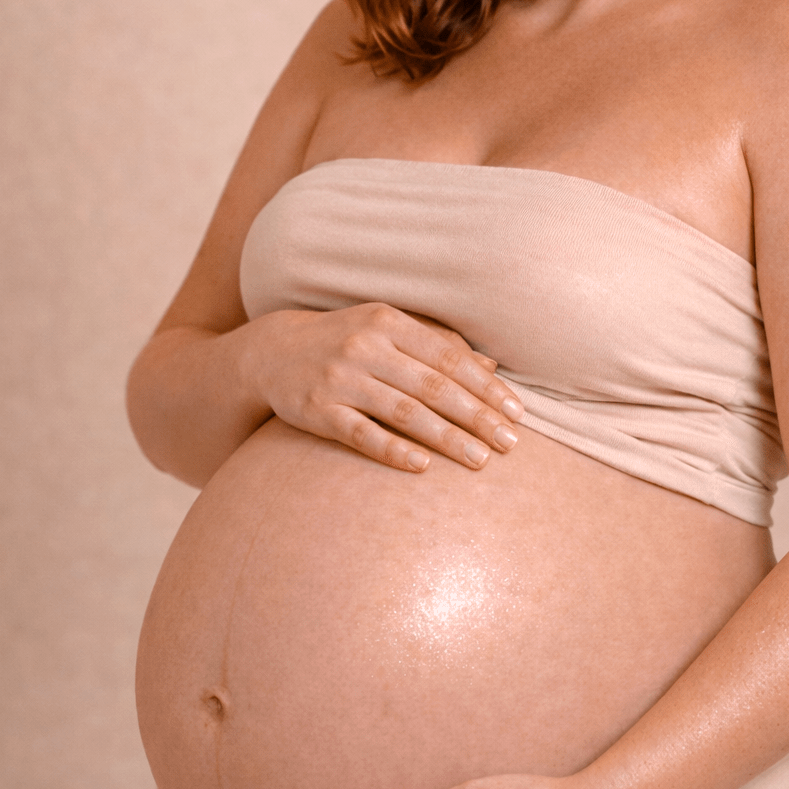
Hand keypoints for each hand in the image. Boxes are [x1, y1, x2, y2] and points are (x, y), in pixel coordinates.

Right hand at [246, 303, 522, 471]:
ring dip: (446, 438)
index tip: (516, 413)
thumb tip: (490, 368)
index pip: (450, 358)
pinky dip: (393, 450)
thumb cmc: (346, 341)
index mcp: (389, 322)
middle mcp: (365, 346)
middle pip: (433, 386)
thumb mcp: (388, 329)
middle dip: (476, 416)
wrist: (272, 352)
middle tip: (509, 443)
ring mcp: (340, 379)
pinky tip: (423, 466)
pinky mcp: (317, 410)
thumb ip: (437, 346)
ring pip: (404, 411)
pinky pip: (361, 434)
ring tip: (480, 459)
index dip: (485, 387)